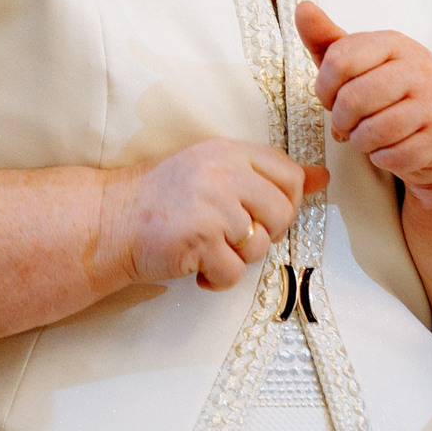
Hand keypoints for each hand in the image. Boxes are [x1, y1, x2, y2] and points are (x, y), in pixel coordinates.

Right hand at [99, 139, 328, 291]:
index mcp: (231, 151)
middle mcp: (224, 172)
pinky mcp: (200, 238)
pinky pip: (234, 272)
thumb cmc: (161, 196)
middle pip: (283, 213)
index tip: (259, 213)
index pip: (290, 176)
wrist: (109, 219)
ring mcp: (213, 205)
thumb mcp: (216, 168)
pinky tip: (196, 266)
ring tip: (208, 246)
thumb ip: (267, 172)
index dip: (283, 202)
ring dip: (237, 257)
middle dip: (265, 233)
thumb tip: (322, 177)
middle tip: (231, 235)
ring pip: (260, 246)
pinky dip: (216, 278)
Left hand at [296, 1, 431, 187]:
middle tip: (347, 123)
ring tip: (366, 136)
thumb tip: (303, 8)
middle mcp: (419, 67)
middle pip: (353, 99)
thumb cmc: (391, 92)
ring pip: (374, 131)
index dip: (324, 87)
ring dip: (360, 142)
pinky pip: (394, 156)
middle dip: (341, 119)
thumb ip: (326, 39)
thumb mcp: (358, 62)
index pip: (339, 59)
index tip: (330, 97)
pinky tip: (388, 148)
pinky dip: (382, 158)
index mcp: (394, 43)